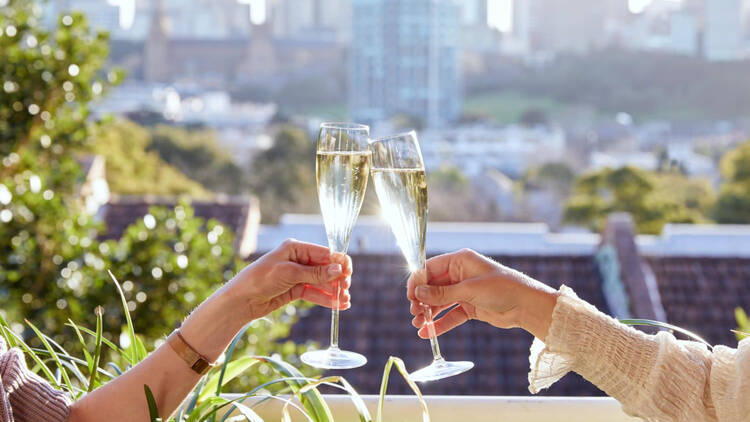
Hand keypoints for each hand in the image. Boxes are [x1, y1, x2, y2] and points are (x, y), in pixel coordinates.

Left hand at [226, 239, 352, 320]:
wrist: (242, 300)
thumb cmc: (260, 279)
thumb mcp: (289, 273)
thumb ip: (315, 273)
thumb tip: (338, 270)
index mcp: (296, 248)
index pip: (324, 253)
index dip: (338, 263)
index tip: (349, 273)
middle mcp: (299, 260)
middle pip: (326, 268)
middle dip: (338, 279)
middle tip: (346, 290)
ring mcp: (298, 275)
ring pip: (322, 282)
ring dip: (334, 291)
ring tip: (345, 301)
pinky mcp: (295, 290)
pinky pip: (315, 293)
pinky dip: (326, 299)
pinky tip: (338, 305)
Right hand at [407, 249, 558, 339]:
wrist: (527, 306)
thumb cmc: (502, 288)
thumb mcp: (469, 289)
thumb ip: (442, 292)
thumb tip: (417, 292)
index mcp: (460, 260)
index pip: (430, 268)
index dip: (417, 281)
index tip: (410, 296)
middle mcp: (460, 274)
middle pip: (432, 286)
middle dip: (421, 300)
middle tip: (415, 313)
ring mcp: (464, 291)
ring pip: (439, 302)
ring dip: (428, 313)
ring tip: (418, 325)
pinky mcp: (469, 307)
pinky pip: (450, 315)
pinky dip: (439, 323)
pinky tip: (428, 333)